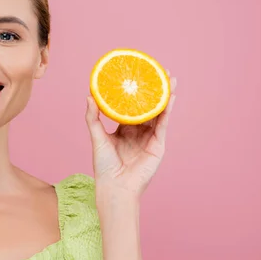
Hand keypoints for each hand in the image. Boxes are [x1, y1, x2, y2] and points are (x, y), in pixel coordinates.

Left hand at [85, 75, 176, 197]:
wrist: (116, 187)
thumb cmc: (104, 166)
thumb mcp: (97, 137)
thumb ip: (93, 117)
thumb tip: (89, 95)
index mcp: (125, 130)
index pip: (131, 108)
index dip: (135, 94)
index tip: (137, 78)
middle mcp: (139, 132)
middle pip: (148, 107)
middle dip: (153, 91)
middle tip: (158, 72)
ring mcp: (150, 138)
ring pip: (159, 113)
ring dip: (165, 96)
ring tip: (169, 78)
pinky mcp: (158, 145)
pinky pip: (163, 124)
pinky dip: (167, 110)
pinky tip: (171, 97)